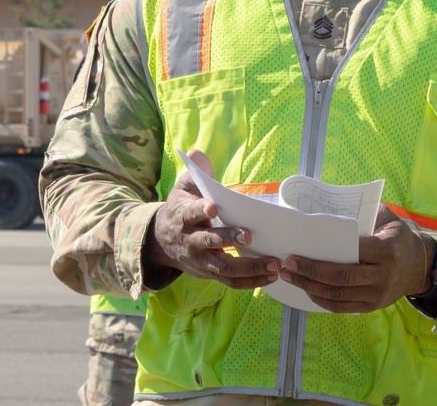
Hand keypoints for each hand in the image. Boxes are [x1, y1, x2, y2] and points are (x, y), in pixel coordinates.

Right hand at [143, 149, 280, 289]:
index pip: (190, 214)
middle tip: (249, 235)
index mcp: (183, 217)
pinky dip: (251, 281)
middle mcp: (190, 241)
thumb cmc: (180, 209)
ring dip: (250, 267)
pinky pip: (231, 282)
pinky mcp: (210, 273)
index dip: (200, 210)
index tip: (212, 207)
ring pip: (224, 269)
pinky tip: (271, 276)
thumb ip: (194, 172)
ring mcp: (201, 260)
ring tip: (274, 264)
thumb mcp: (183, 188)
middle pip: (208, 243)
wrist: (162, 241)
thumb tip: (199, 154)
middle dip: (228, 239)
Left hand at [278, 204, 431, 312]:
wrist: (420, 267)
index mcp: (385, 250)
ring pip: (338, 295)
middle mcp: (382, 275)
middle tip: (287, 265)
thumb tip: (329, 211)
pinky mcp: (372, 306)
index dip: (321, 255)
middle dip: (310, 273)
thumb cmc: (398, 238)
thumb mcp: (387, 219)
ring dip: (310, 287)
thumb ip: (363, 213)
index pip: (351, 253)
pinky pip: (342, 307)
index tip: (298, 251)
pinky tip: (307, 290)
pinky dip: (321, 300)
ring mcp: (377, 295)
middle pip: (341, 277)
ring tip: (290, 277)